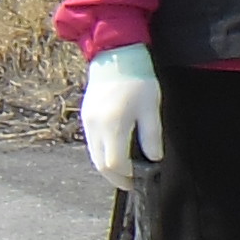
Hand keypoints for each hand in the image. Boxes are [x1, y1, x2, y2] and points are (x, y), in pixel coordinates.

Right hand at [82, 44, 163, 187]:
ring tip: (124, 171)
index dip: (126, 176)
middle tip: (130, 182)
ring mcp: (87, 122)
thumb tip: (153, 158)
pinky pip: (91, 143)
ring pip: (93, 155)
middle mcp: (95, 127)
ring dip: (107, 166)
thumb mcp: (151, 108)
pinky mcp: (86, 116)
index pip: (115, 163)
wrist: (115, 57)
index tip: (137, 181)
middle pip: (100, 163)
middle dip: (115, 177)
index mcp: (113, 126)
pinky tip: (114, 153)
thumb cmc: (138, 81)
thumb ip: (151, 135)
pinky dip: (101, 153)